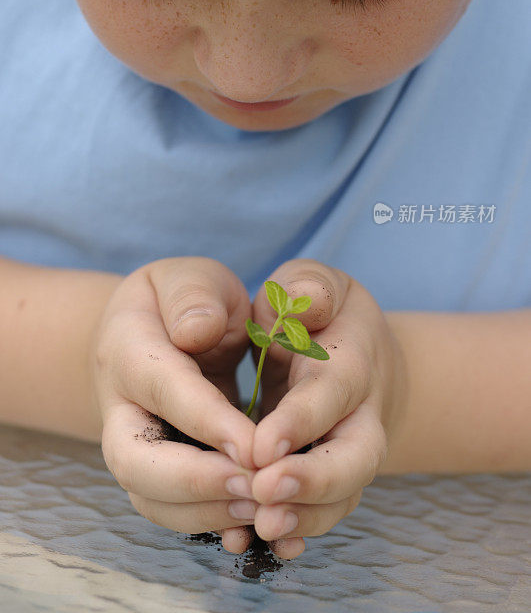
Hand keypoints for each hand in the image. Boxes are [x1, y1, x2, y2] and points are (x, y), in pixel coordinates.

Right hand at [89, 256, 259, 555]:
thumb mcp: (188, 277)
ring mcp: (132, 445)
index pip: (165, 391)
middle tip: (256, 487)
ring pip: (150, 497)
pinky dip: (207, 523)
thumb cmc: (179, 300)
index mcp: (128, 350)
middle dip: (196, 482)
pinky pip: (170, 510)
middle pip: (137, 462)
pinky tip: (251, 527)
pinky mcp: (154, 472)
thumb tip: (197, 330)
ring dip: (206, 511)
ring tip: (262, 508)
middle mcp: (120, 408)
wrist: (147, 332)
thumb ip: (193, 295)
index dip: (208, 422)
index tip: (257, 447)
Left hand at [248, 258, 406, 559]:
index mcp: (349, 363)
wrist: (354, 354)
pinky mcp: (332, 478)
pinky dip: (300, 533)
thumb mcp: (312, 283)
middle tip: (265, 494)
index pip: (331, 395)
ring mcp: (349, 452)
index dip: (301, 422)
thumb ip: (308, 287)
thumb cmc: (318, 312)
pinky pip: (325, 513)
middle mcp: (359, 415)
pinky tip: (267, 545)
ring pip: (342, 496)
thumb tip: (304, 302)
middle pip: (354, 458)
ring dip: (304, 517)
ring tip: (260, 528)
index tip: (260, 446)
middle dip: (313, 481)